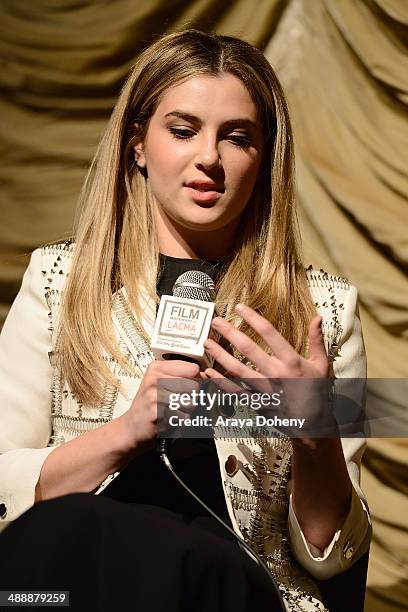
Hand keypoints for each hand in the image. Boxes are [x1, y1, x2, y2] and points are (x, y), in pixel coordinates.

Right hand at [122, 360, 200, 450]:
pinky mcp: (156, 412)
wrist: (132, 427)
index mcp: (156, 367)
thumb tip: (204, 374)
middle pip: (194, 385)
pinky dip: (179, 420)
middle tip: (176, 402)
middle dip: (190, 397)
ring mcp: (154, 395)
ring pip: (191, 402)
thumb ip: (180, 375)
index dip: (195, 379)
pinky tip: (168, 419)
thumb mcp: (159, 382)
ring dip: (185, 410)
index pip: (192, 368)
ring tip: (171, 410)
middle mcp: (154, 379)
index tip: (187, 385)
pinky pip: (184, 416)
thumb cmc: (149, 404)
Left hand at [203, 304, 332, 441]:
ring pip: (237, 369)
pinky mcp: (256, 403)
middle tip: (216, 321)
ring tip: (207, 343)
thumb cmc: (316, 391)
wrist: (313, 424)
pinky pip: (234, 391)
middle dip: (230, 333)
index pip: (269, 333)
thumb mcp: (321, 364)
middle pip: (248, 349)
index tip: (240, 307)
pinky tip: (208, 372)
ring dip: (220, 355)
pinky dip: (219, 382)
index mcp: (291, 361)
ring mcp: (264, 389)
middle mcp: (275, 373)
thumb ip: (317, 340)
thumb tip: (317, 317)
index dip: (253, 318)